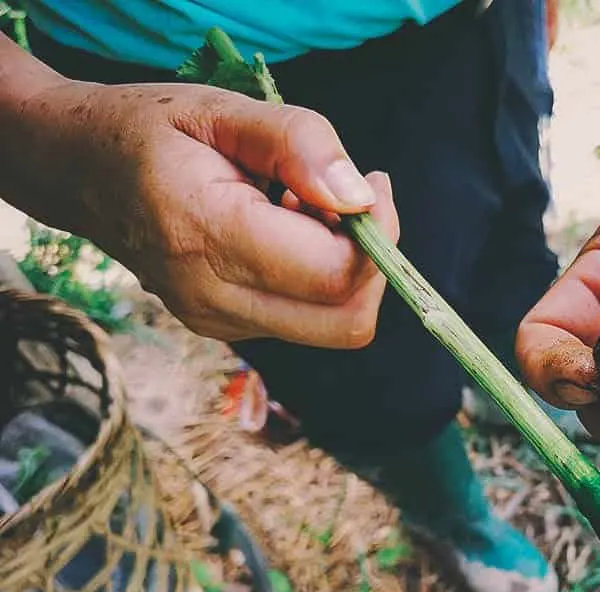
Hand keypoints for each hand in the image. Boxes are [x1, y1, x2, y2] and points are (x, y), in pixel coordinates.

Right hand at [14, 79, 399, 347]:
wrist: (77, 170)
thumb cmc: (151, 131)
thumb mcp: (222, 108)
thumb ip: (298, 144)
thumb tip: (361, 197)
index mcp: (207, 235)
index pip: (333, 275)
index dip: (377, 236)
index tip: (370, 183)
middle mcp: (212, 296)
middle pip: (345, 321)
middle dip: (371, 263)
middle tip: (352, 200)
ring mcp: (217, 322)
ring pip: (332, 325)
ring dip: (344, 269)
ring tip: (306, 209)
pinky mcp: (225, 328)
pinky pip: (305, 320)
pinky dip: (317, 278)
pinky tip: (285, 230)